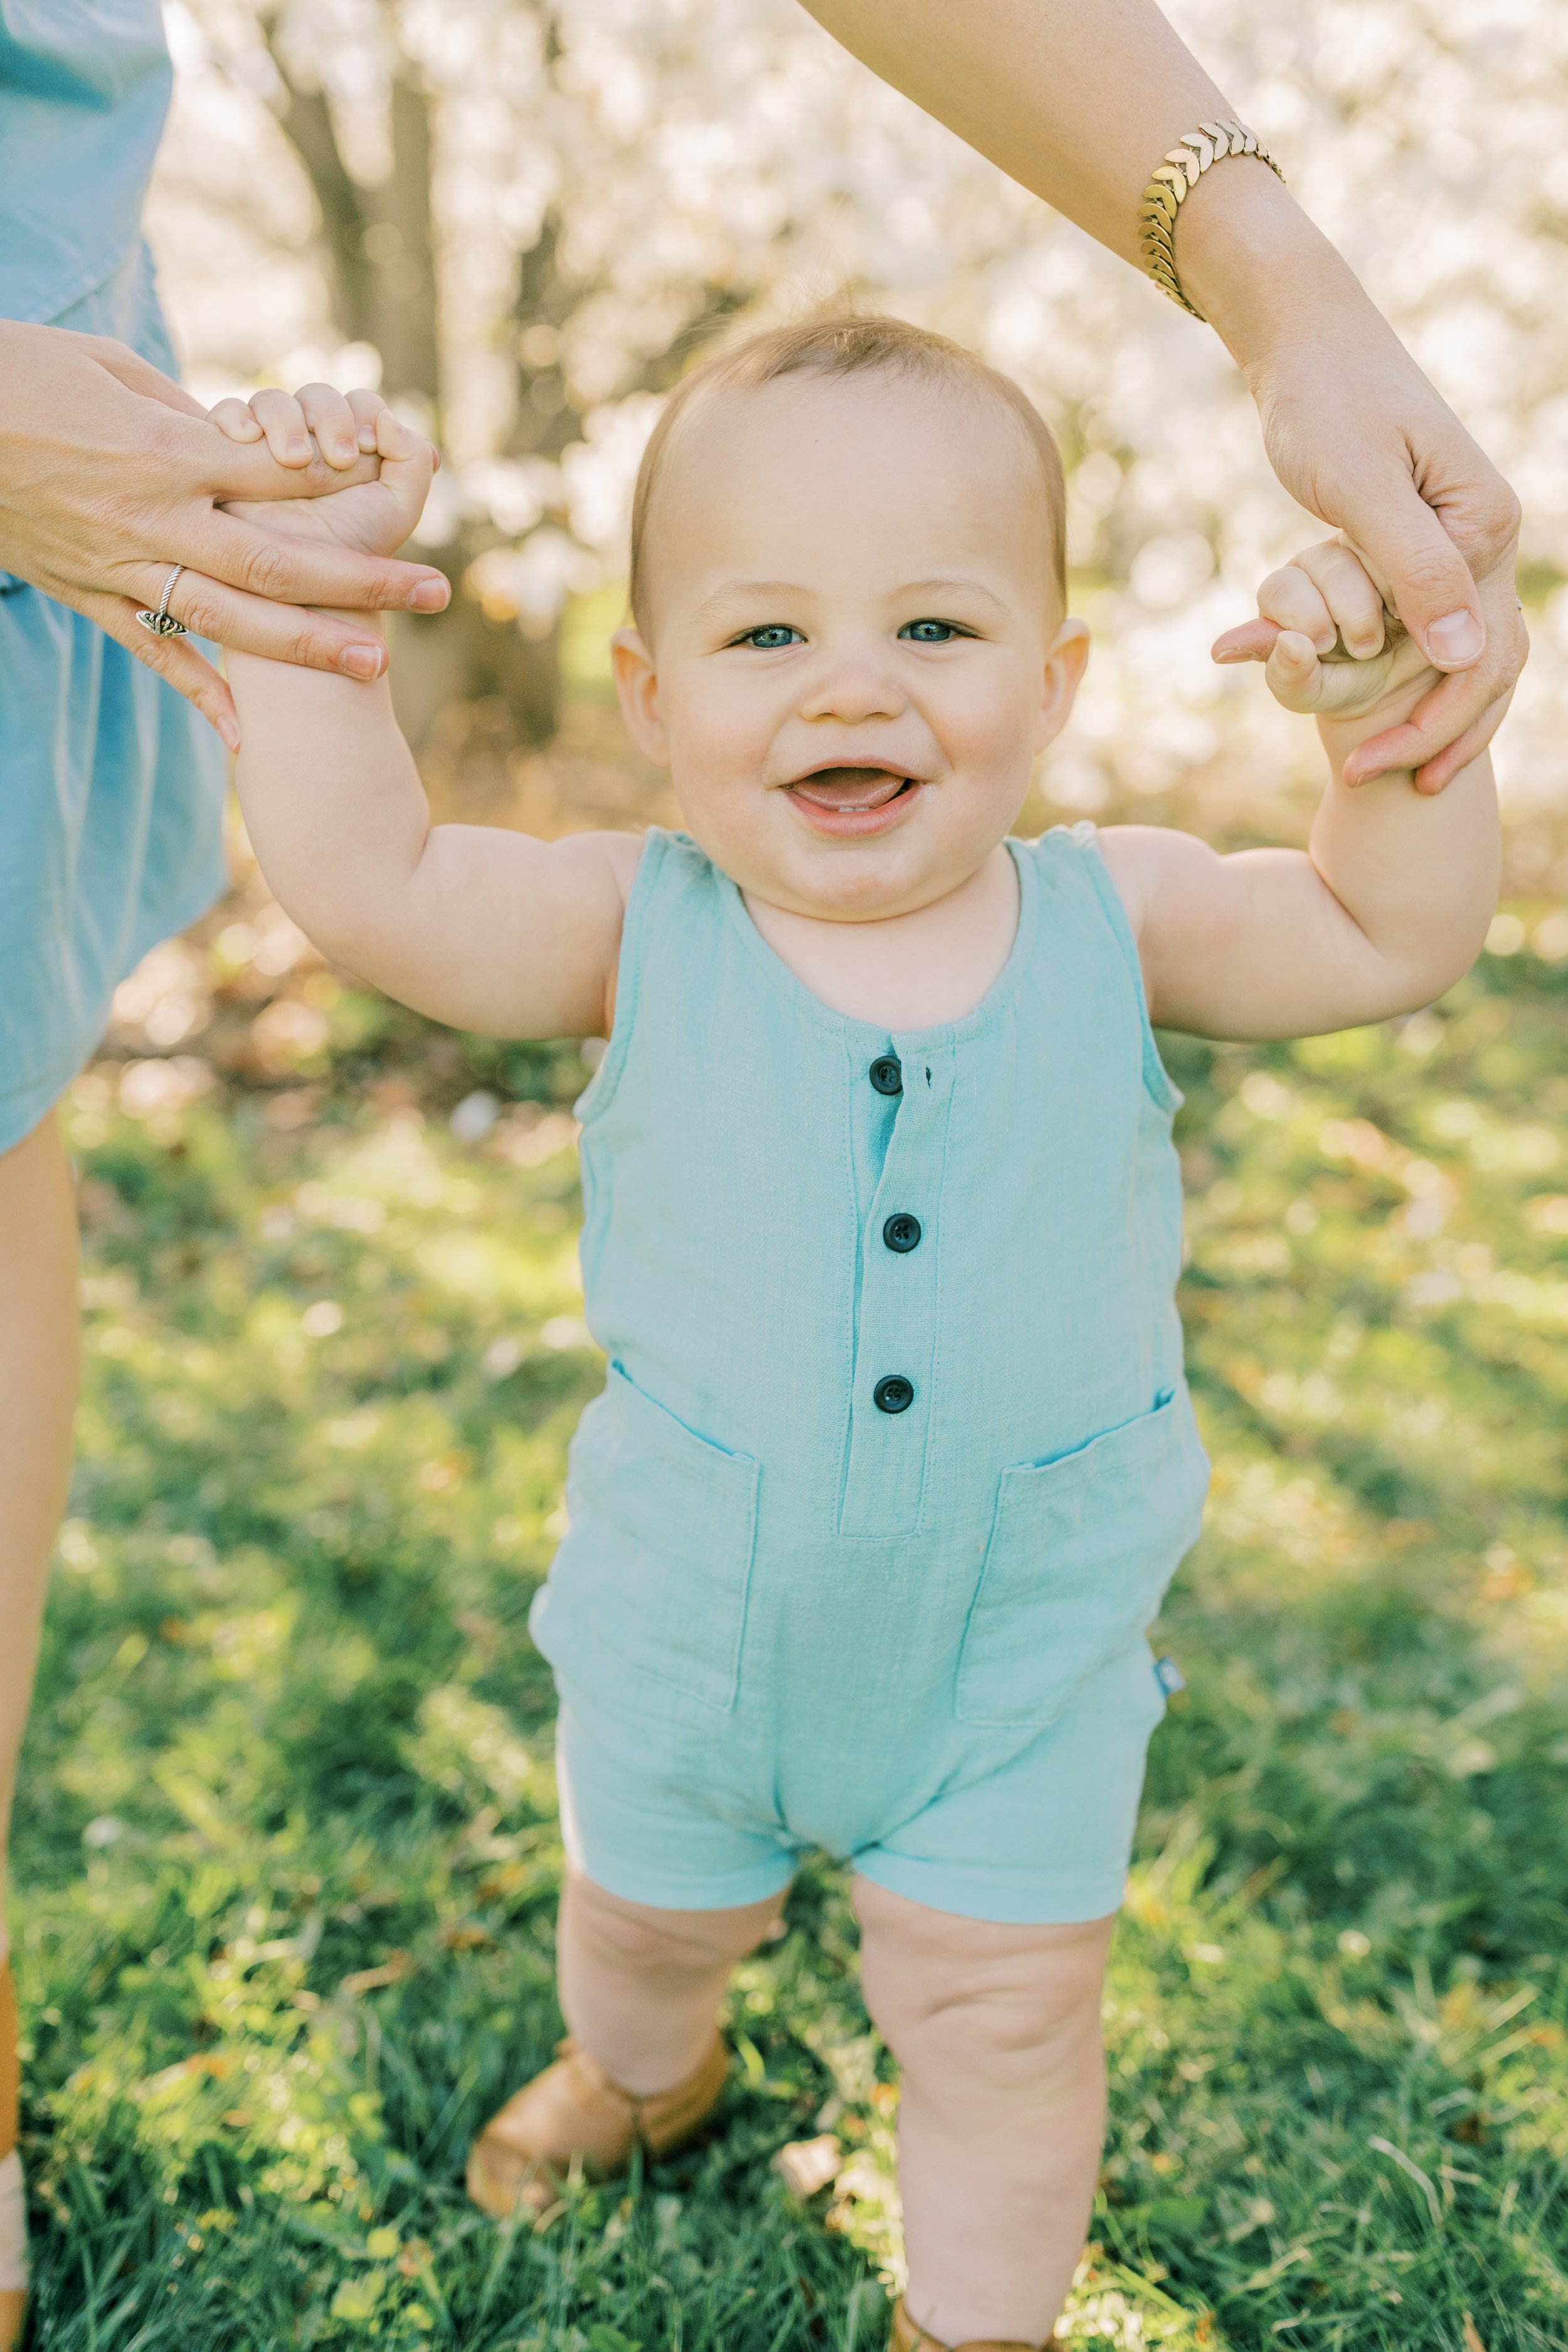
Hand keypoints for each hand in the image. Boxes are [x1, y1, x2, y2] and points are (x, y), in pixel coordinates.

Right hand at [0, 322, 451, 749]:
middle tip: (434, 593)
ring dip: (304, 645)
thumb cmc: (17, 372)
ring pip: (226, 617)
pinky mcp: (86, 595)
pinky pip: (153, 650)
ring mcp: (119, 564)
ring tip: (374, 662)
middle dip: (360, 581)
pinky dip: (200, 691)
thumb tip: (235, 434)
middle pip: (275, 559)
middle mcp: (152, 517)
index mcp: (164, 451)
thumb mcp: (108, 368)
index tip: (403, 492)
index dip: (345, 489)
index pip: (277, 476)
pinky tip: (245, 730)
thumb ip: (181, 411)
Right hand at [212, 385, 436, 561]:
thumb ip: (411, 461)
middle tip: (339, 458)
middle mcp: (310, 444)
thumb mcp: (396, 509)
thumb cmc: (351, 555)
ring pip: (271, 402)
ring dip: (285, 417)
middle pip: (315, 397)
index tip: (367, 447)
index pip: (358, 403)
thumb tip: (391, 419)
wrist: (298, 596)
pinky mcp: (223, 456)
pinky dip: (235, 418)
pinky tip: (248, 438)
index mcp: (351, 449)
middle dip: (329, 415)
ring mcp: (266, 449)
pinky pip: (224, 418)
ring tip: (295, 459)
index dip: (363, 413)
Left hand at [1190, 193, 1525, 794]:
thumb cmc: (1324, 404)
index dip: (1423, 719)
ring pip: (1453, 655)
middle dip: (1425, 732)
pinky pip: (1419, 627)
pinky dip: (1389, 673)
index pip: (1472, 655)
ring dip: (1415, 713)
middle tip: (1361, 781)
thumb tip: (1466, 655)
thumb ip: (1411, 567)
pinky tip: (1357, 715)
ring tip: (1366, 768)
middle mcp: (1487, 538)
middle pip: (1478, 666)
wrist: (1305, 344)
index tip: (1360, 766)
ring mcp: (1458, 543)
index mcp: (1486, 527)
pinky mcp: (1420, 544)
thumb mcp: (1360, 488)